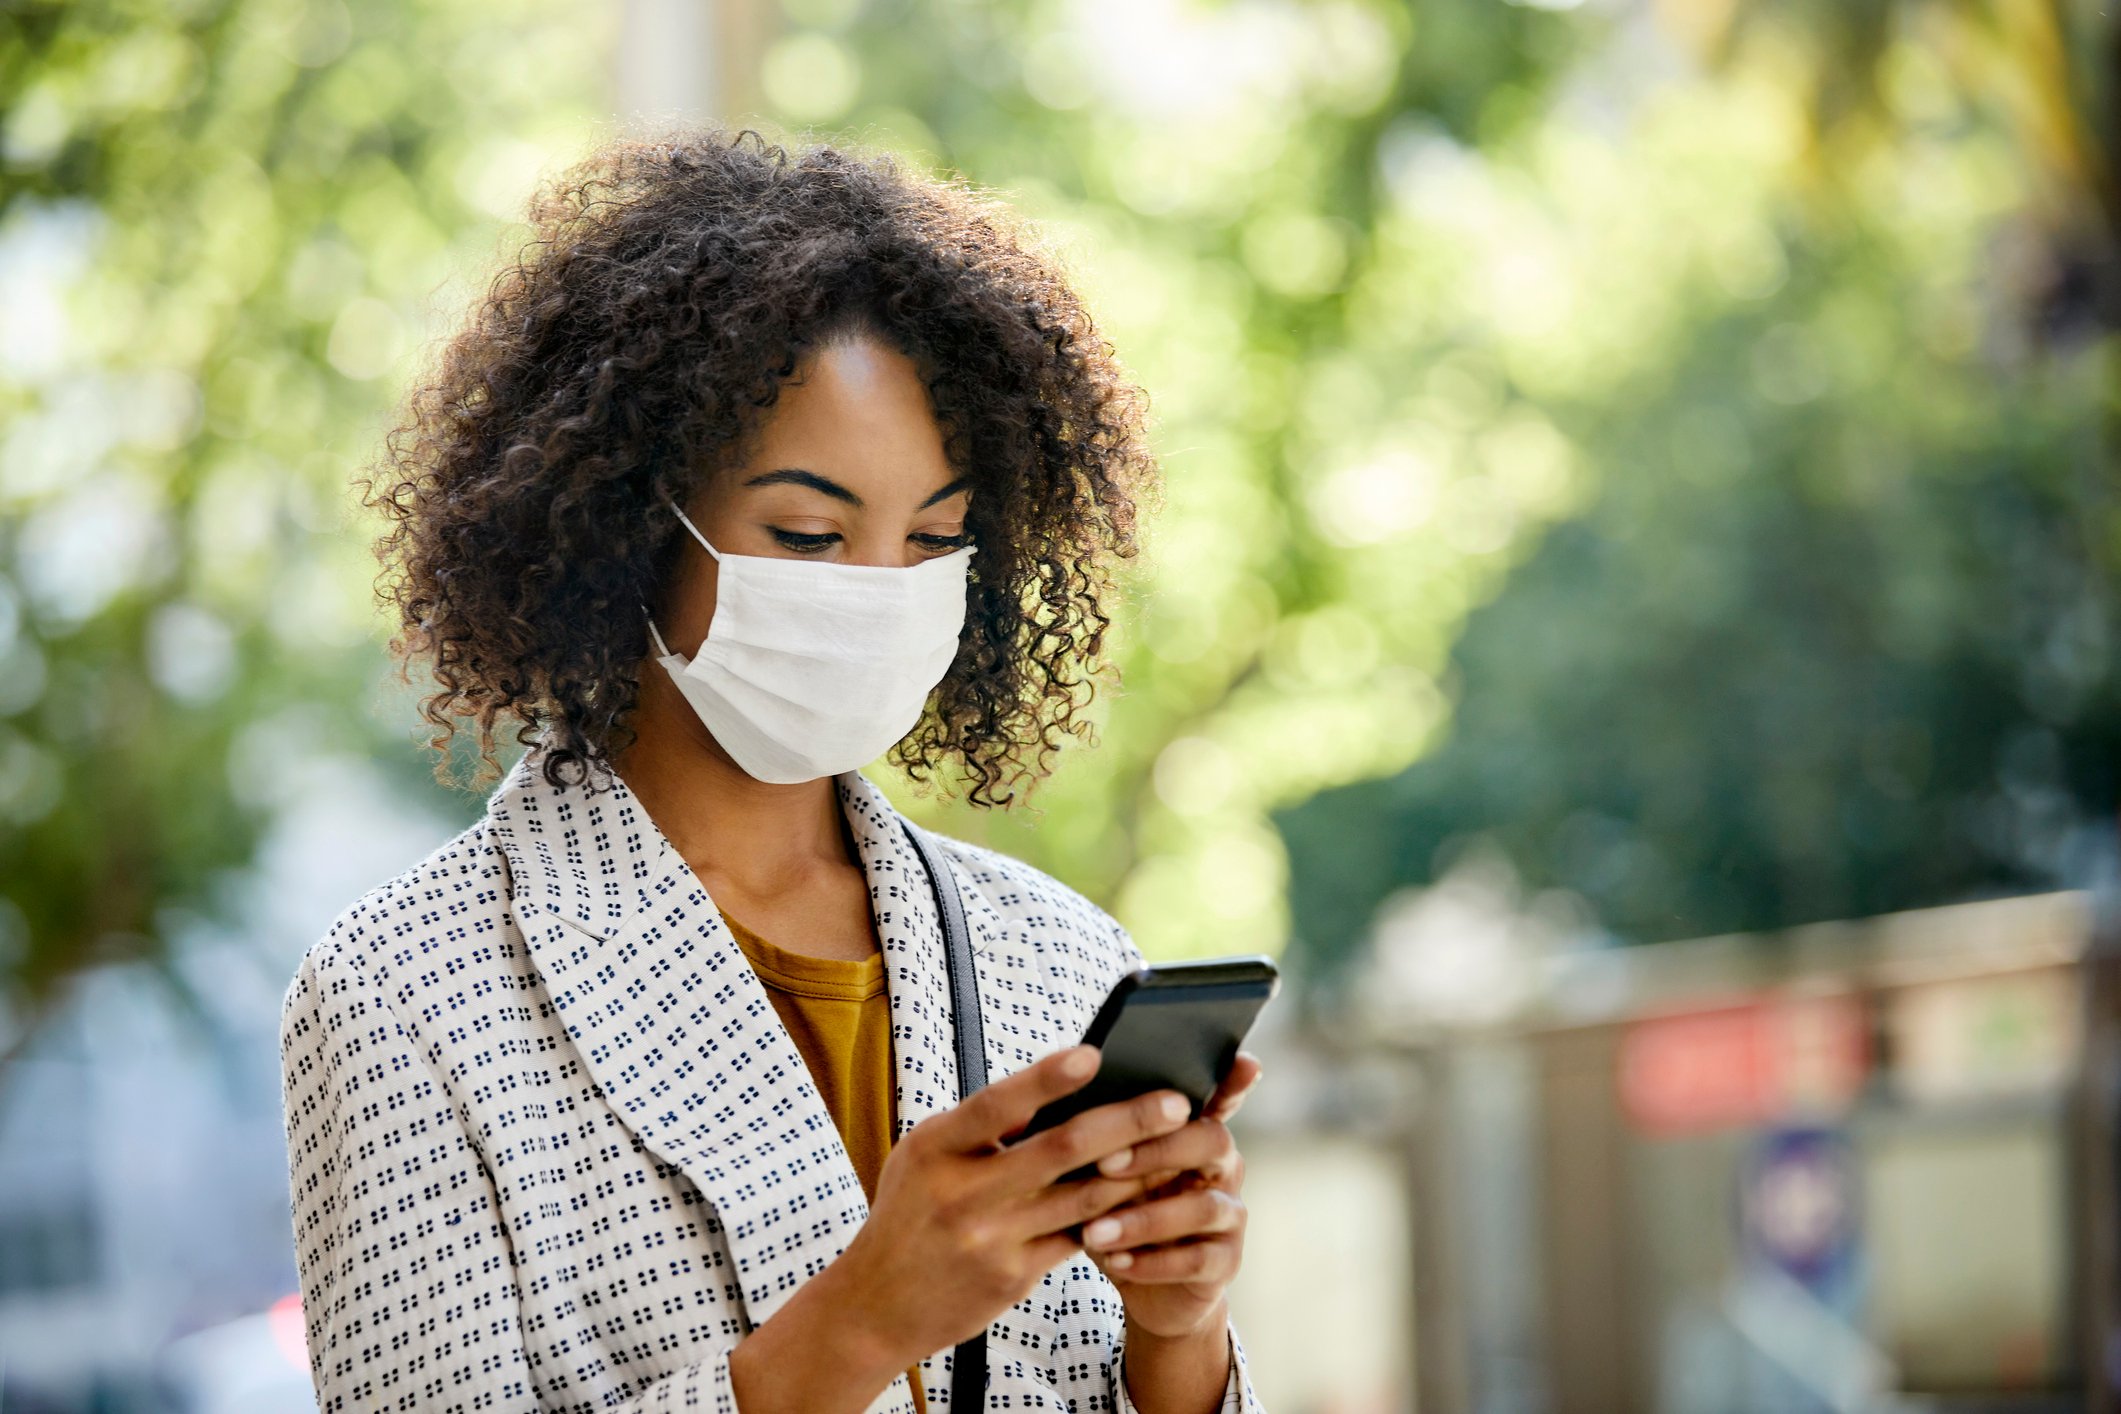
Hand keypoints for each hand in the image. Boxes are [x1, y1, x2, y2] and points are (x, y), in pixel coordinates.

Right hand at [831, 1043, 1199, 1368]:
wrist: (875, 1307)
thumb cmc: (909, 1213)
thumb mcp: (925, 1157)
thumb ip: (982, 1128)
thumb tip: (1059, 1091)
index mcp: (936, 1148)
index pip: (996, 1106)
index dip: (1045, 1079)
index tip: (1094, 1054)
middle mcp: (963, 1193)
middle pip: (1061, 1149)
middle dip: (1128, 1122)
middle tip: (1176, 1103)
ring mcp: (991, 1239)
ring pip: (1084, 1197)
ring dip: (1138, 1170)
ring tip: (1179, 1146)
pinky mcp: (1013, 1276)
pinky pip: (1079, 1238)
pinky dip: (1115, 1214)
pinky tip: (1148, 1196)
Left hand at [1077, 1051, 1261, 1340]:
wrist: (1138, 1282)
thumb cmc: (1115, 1209)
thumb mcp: (1103, 1169)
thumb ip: (1096, 1136)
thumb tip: (1048, 1103)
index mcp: (1192, 1133)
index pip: (1219, 1097)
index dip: (1232, 1080)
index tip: (1240, 1060)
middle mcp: (1221, 1166)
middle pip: (1212, 1140)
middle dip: (1157, 1149)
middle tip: (1103, 1163)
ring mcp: (1229, 1215)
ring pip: (1203, 1206)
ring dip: (1144, 1219)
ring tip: (1094, 1232)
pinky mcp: (1225, 1262)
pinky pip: (1197, 1260)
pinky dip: (1152, 1262)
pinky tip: (1116, 1262)